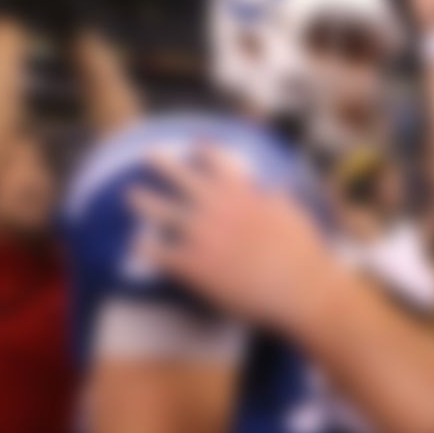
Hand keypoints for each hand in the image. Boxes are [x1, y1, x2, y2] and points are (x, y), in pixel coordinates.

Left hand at [128, 146, 349, 330]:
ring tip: (132, 196)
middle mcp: (217, 209)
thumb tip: (273, 187)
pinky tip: (137, 247)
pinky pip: (160, 253)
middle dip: (163, 164)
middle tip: (149, 154)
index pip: (218, 163)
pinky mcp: (193, 265)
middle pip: (182, 178)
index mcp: (242, 194)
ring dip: (145, 201)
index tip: (195, 143)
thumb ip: (276, 197)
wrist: (297, 288)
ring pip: (162, 211)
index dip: (205, 151)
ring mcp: (202, 236)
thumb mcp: (291, 213)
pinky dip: (147, 248)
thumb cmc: (301, 253)